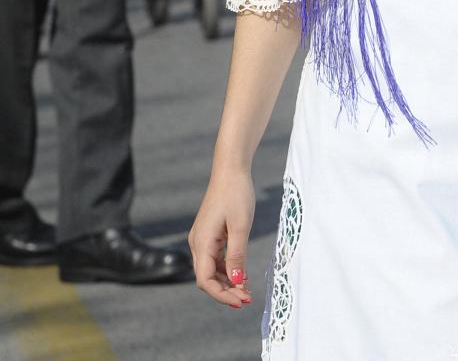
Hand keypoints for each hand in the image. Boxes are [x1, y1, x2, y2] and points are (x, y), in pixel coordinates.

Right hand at [189, 168, 254, 308]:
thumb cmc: (236, 193)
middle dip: (226, 291)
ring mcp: (202, 238)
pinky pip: (215, 258)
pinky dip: (228, 269)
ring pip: (211, 270)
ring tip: (247, 290)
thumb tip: (237, 282)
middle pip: (207, 278)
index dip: (222, 295)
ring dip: (228, 282)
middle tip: (248, 299)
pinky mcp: (209, 234)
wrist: (230, 169)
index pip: (205, 280)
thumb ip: (237, 255)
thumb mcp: (241, 226)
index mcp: (202, 242)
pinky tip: (242, 274)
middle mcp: (198, 242)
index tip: (241, 301)